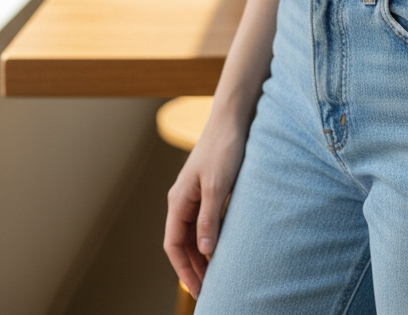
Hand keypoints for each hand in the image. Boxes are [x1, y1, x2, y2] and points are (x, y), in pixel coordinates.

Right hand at [164, 115, 246, 298]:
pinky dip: (212, 238)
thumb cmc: (223, 147)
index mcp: (178, 200)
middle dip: (194, 267)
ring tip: (217, 275)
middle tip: (211, 289)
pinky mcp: (210, 189)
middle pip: (183, 243)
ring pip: (195, 233)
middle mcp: (183, 200)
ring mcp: (195, 194)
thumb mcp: (217, 185)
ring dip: (203, 255)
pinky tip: (224, 248)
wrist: (233, 117)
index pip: (174, 245)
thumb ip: (209, 218)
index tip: (199, 290)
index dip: (184, 269)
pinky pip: (206, 221)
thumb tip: (206, 253)